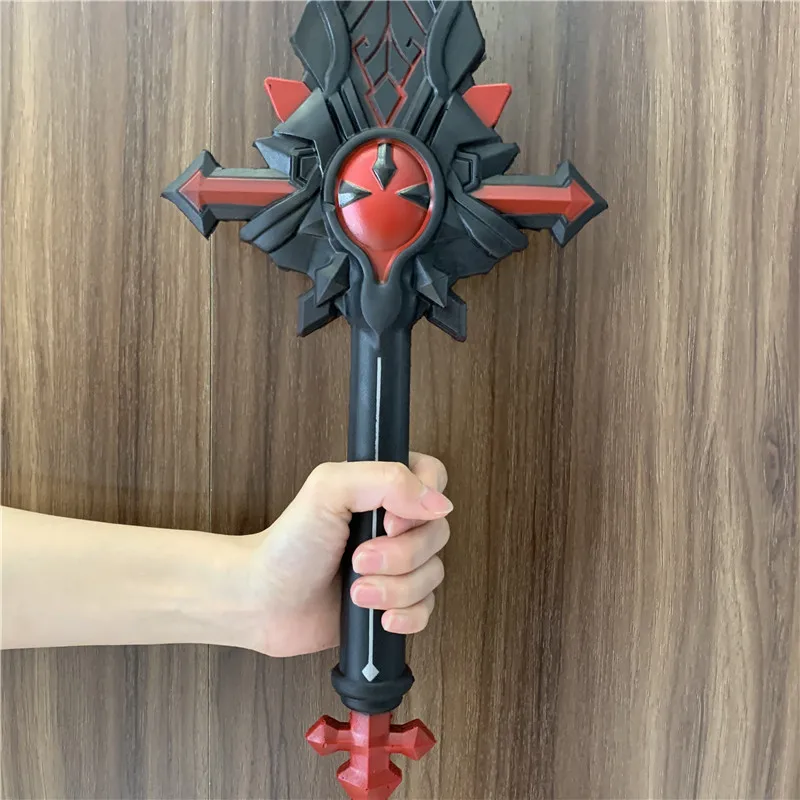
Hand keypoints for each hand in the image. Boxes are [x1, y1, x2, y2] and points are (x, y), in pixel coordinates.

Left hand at [237, 453, 451, 656]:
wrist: (264, 602)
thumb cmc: (287, 545)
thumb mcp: (328, 489)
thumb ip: (386, 480)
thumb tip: (437, 502)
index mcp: (381, 488)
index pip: (432, 477)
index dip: (423, 501)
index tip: (388, 520)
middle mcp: (393, 524)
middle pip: (437, 532)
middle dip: (401, 554)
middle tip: (359, 559)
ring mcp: (396, 564)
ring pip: (433, 574)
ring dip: (395, 587)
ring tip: (356, 590)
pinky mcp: (394, 601)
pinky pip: (427, 608)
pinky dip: (407, 614)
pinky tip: (380, 616)